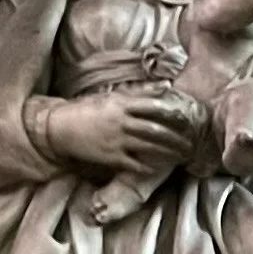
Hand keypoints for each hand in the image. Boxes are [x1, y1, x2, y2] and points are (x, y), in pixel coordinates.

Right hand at [37, 91, 197, 177]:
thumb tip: (167, 86)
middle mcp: (122, 122)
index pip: (155, 107)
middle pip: (156, 130)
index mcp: (123, 104)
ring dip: (169, 152)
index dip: (174, 114)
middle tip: (191, 143)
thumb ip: (141, 92)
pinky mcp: (111, 157)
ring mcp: (117, 140)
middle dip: (177, 138)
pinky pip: (135, 163)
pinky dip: (149, 166)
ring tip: (182, 155)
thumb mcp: (113, 96)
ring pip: (149, 147)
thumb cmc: (89, 109)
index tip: (188, 120)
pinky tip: (161, 167)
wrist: (60, 127)